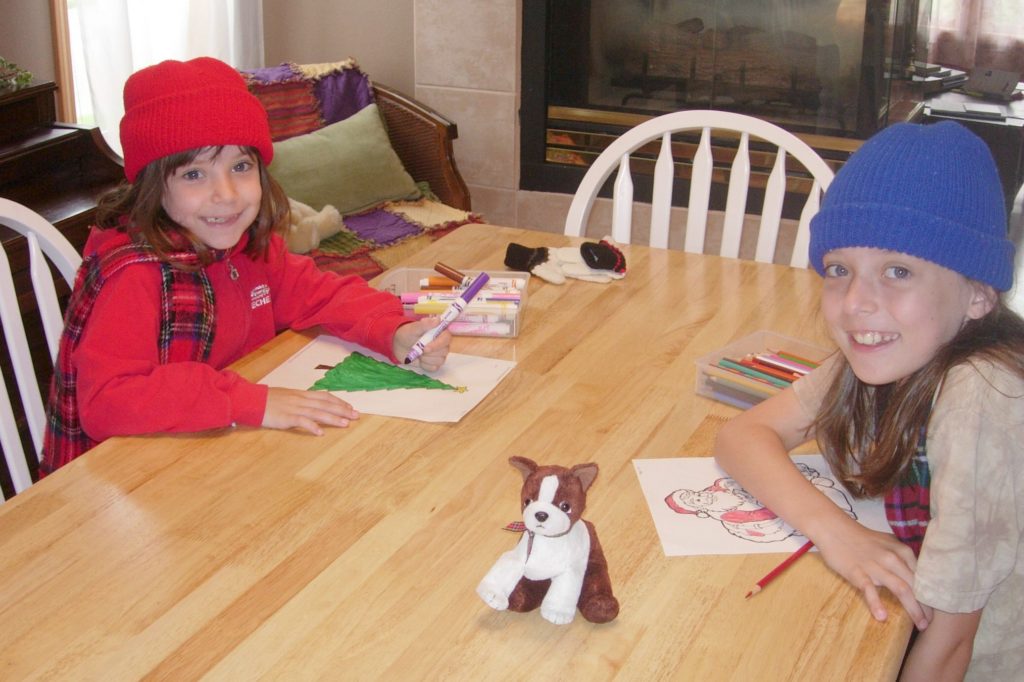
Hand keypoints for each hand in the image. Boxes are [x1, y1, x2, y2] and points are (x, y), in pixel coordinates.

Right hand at [262, 387, 358, 435]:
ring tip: (345, 424)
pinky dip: (312, 426)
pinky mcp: (286, 417)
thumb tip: (312, 404)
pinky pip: (301, 421)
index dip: (338, 402)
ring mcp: (294, 408)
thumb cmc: (268, 399)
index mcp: (301, 394)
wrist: (251, 400)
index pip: (324, 396)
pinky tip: (320, 433)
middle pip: (325, 404)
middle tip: (356, 416)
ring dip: (333, 418)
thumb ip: (300, 400)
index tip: (350, 407)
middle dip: (342, 410)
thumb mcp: (287, 396)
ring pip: (318, 412)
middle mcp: (301, 399)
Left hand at [393, 318, 451, 371]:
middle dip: (430, 353)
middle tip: (419, 350)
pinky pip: (434, 368)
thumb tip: (438, 320)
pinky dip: (425, 365)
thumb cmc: (407, 334)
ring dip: (426, 359)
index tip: (426, 348)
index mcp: (439, 332)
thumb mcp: (413, 328)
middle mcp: (442, 343)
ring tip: (419, 354)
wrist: (398, 345)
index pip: (446, 338)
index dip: (438, 345)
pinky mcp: (434, 363)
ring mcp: (439, 354)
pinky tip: (419, 360)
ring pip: (440, 361)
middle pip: (444, 351)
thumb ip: (425, 324)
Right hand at [815, 521, 932, 629]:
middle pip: (916, 585)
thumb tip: (915, 575)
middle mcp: (893, 558)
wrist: (834, 529)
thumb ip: (902, 557)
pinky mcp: (857, 572)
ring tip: (920, 626)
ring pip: (901, 589)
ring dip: (913, 609)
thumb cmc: (862, 538)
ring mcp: (875, 566)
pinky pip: (869, 589)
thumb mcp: (888, 543)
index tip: (934, 610)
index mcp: (902, 551)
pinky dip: (876, 603)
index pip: (923, 577)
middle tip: (929, 624)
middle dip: (927, 607)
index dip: (930, 595)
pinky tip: (881, 617)